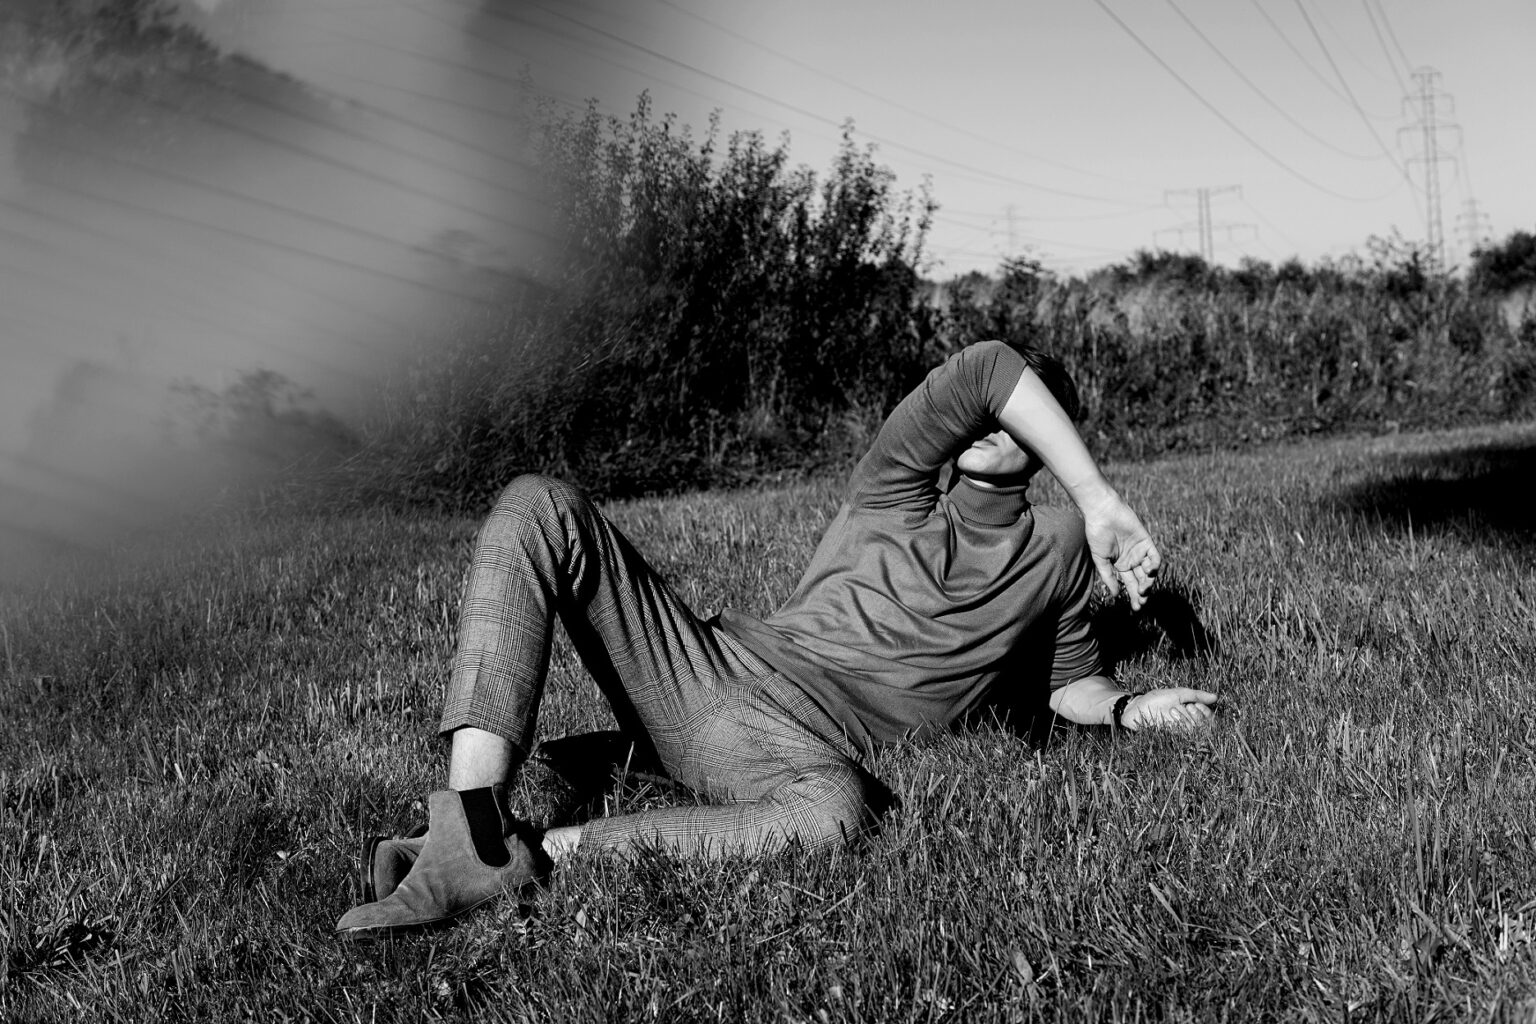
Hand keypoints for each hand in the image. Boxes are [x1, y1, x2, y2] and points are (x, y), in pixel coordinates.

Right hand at [1081, 491, 1161, 610]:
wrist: (1102, 513)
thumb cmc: (1096, 534)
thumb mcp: (1100, 559)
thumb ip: (1108, 577)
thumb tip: (1115, 595)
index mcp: (1120, 565)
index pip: (1130, 585)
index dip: (1133, 597)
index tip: (1135, 609)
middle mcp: (1132, 560)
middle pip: (1141, 581)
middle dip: (1142, 594)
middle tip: (1141, 604)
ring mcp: (1140, 552)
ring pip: (1149, 572)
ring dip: (1148, 582)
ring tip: (1143, 590)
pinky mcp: (1147, 542)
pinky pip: (1155, 557)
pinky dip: (1154, 566)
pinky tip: (1149, 573)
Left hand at [1121, 688, 1217, 730]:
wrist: (1137, 707)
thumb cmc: (1156, 699)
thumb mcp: (1178, 693)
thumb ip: (1196, 695)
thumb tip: (1216, 697)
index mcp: (1192, 713)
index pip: (1210, 719)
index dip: (1206, 713)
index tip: (1196, 704)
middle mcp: (1189, 724)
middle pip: (1207, 728)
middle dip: (1200, 717)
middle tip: (1189, 707)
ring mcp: (1180, 731)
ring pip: (1195, 732)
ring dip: (1186, 719)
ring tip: (1173, 709)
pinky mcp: (1172, 737)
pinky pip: (1183, 735)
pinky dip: (1180, 724)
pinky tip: (1171, 714)